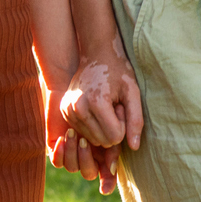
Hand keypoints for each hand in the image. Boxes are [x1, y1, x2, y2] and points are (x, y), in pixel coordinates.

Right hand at [56, 44, 142, 195]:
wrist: (96, 54)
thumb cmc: (118, 71)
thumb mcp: (133, 92)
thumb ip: (136, 120)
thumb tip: (134, 147)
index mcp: (96, 102)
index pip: (115, 137)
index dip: (123, 126)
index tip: (121, 107)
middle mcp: (77, 108)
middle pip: (103, 141)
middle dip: (113, 128)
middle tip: (114, 107)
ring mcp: (68, 110)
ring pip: (92, 140)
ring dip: (103, 128)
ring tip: (105, 107)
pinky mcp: (64, 111)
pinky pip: (83, 133)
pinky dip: (92, 126)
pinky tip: (95, 109)